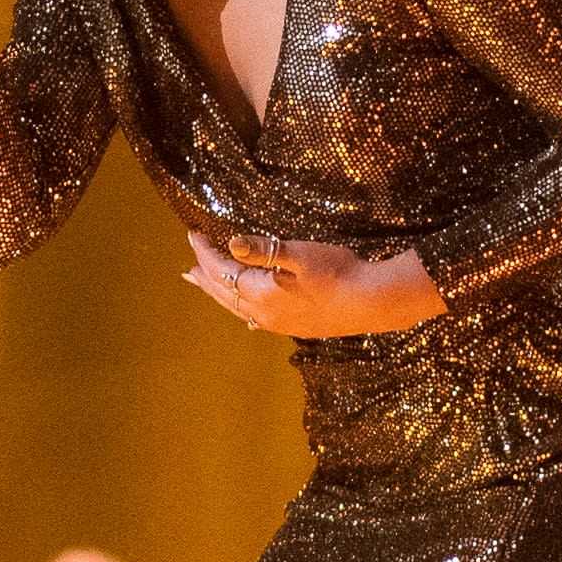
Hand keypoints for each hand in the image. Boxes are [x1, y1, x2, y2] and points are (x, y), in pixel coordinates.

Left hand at [185, 229, 446, 340]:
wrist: (373, 302)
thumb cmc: (338, 272)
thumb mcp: (298, 254)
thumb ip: (262, 249)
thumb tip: (230, 244)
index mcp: (261, 293)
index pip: (223, 270)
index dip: (206, 252)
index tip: (193, 234)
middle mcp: (264, 314)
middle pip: (225, 292)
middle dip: (206, 277)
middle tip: (188, 268)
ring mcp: (279, 324)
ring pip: (238, 307)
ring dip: (220, 293)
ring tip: (207, 285)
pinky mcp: (294, 327)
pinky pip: (255, 317)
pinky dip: (241, 307)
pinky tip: (247, 312)